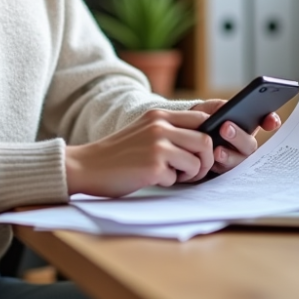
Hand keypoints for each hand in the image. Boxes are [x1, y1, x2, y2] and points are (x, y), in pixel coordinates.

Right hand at [65, 108, 214, 196]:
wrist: (87, 166)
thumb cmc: (118, 154)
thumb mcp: (144, 131)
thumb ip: (169, 130)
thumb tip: (204, 141)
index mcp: (159, 115)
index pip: (202, 118)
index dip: (211, 136)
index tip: (205, 151)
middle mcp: (160, 126)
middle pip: (206, 141)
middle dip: (206, 160)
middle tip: (194, 170)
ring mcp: (157, 146)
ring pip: (197, 161)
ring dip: (191, 174)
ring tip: (174, 176)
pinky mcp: (153, 166)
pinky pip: (177, 178)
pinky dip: (169, 183)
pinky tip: (152, 178)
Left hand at [188, 99, 281, 174]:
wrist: (188, 134)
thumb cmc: (204, 119)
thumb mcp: (211, 109)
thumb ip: (220, 108)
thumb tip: (226, 109)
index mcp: (247, 124)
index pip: (265, 122)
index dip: (271, 122)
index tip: (271, 122)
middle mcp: (244, 142)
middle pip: (250, 144)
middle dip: (239, 137)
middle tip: (225, 128)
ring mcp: (236, 158)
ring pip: (240, 160)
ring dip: (229, 155)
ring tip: (217, 150)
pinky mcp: (225, 170)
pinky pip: (227, 172)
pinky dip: (220, 166)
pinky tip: (212, 159)